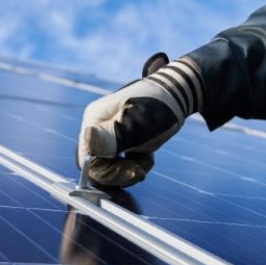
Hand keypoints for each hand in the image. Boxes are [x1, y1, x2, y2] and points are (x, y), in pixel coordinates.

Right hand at [77, 53, 203, 187]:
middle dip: (123, 171)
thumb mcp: (138, 123)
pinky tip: (147, 154)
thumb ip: (113, 135)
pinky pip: (120, 162)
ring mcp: (106, 133)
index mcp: (94, 119)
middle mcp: (95, 126)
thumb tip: (89, 139)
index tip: (135, 171)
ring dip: (131, 167)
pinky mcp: (118, 139)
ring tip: (148, 156)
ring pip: (110, 166)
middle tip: (144, 168)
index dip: (109, 173)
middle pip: (98, 165)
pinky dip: (135, 163)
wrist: (176, 91)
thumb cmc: (158, 105)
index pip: (88, 160)